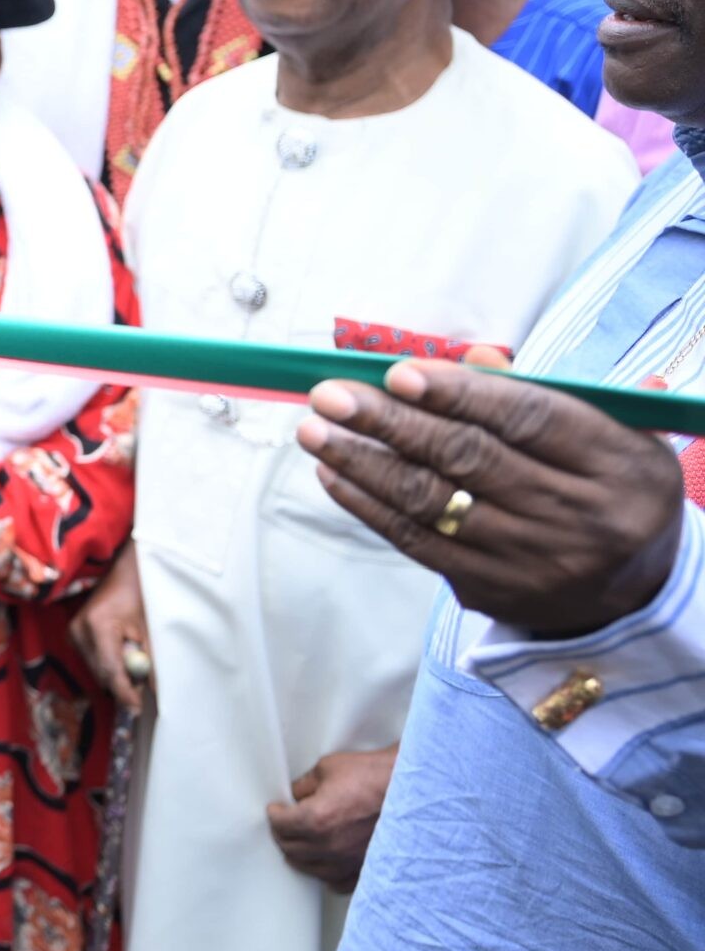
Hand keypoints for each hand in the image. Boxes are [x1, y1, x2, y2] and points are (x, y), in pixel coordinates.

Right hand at [70, 543, 150, 712]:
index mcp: (98, 625)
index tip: (138, 708)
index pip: (110, 669)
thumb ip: (150, 660)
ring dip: (117, 674)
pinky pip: (93, 661)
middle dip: (123, 685)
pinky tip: (120, 650)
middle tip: (144, 688)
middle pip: (101, 674)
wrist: (123, 571)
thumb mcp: (149, 628)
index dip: (124, 692)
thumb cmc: (140, 594)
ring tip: (134, 659)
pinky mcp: (73, 635)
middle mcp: (79, 630)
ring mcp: (73, 632)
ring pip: (97, 670)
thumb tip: (154, 691)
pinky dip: (109, 664)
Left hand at [266, 745, 397, 893]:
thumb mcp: (328, 769)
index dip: (274, 815)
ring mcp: (349, 862)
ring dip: (302, 856)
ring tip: (302, 843)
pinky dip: (327, 874)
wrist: (413, 789)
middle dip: (283, 835)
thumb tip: (295, 795)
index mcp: (316, 819)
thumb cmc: (375, 776)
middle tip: (284, 826)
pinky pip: (338, 883)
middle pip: (291, 850)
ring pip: (311, 869)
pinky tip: (326, 863)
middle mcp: (330, 846)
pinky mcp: (367, 869)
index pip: (279, 826)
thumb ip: (305, 786)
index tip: (275, 811)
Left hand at [297, 357, 681, 637]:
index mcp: (620, 465)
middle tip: (329, 395)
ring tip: (315, 430)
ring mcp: (535, 560)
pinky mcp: (494, 591)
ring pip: (434, 503)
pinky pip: (418, 543)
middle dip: (391, 423)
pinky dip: (368, 506)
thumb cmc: (607, 485)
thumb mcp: (610, 433)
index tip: (398, 373)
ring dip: (363, 463)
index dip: (460, 394)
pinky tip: (334, 473)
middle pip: (470, 459)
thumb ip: (543, 393)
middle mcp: (582, 517)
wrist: (634, 590)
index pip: (530, 419)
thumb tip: (472, 359)